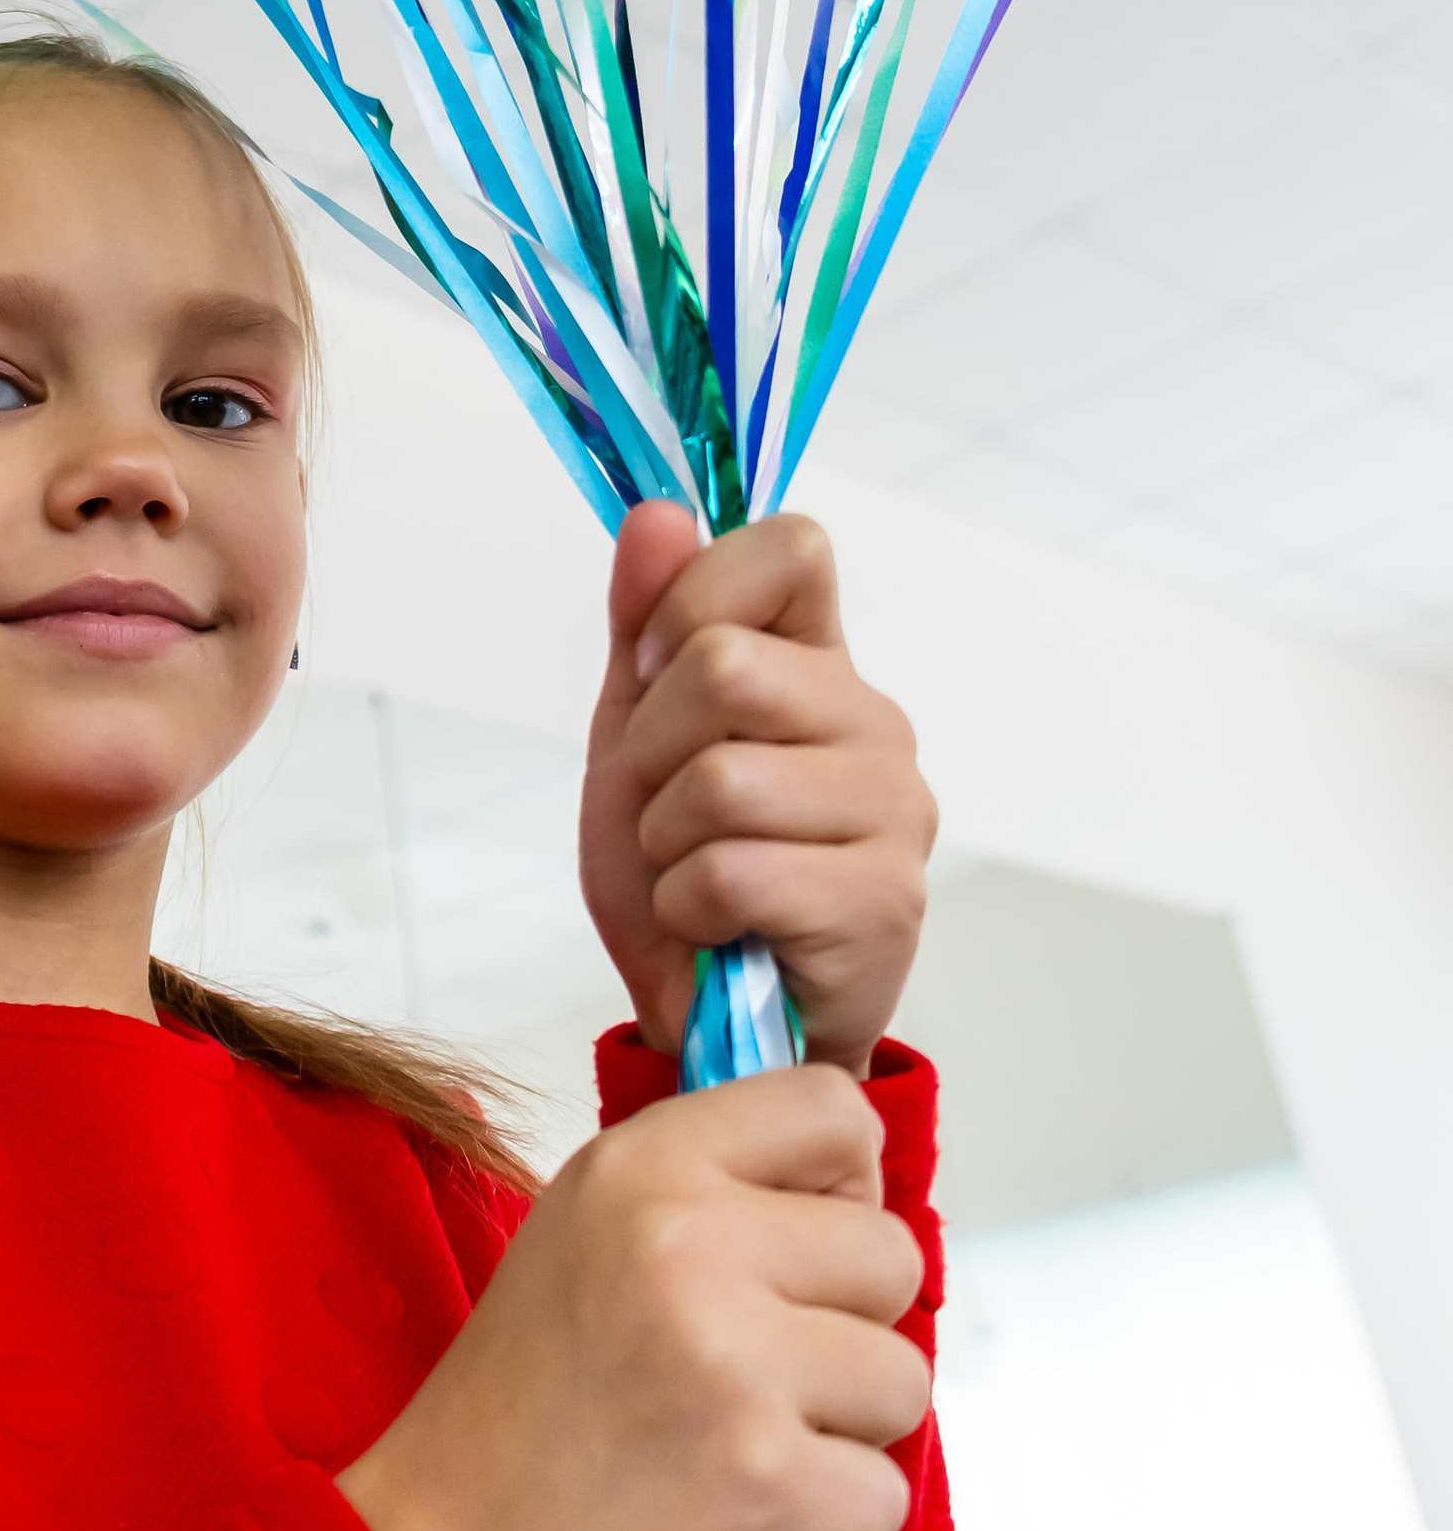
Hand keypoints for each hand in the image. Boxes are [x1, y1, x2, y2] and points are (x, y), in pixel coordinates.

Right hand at [338, 1067, 925, 1530]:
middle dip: (845, 1324)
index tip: (796, 1247)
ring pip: (903, 1379)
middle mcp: (693, 1246)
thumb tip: (850, 1199)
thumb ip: (710, 1192)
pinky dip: (829, 1525)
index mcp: (642, 1167)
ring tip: (738, 1450)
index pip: (832, 1107)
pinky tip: (739, 1522)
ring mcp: (742, 1372)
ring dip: (842, 1429)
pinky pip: (885, 1493)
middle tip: (752, 1376)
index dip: (840, 1186)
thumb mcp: (588, 1234)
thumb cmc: (525, 1405)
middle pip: (891, 1252)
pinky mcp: (784, 1493)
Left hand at [579, 505, 932, 1075]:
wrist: (712, 1019)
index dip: (696, 598)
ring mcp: (893, 811)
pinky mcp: (884, 902)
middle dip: (652, 750)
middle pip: (724, 663)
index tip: (656, 671)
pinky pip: (733, 871)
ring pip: (721, 777)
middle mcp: (874, 721)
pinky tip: (717, 928)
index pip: (793, 546)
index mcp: (821, 662)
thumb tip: (658, 511)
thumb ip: (644, 620)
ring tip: (693, 875)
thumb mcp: (637, 734)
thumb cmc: (683, 870)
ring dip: (665, 842)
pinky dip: (688, 907)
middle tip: (666, 810)